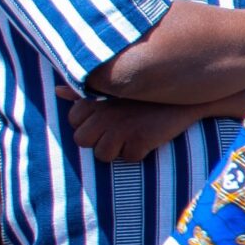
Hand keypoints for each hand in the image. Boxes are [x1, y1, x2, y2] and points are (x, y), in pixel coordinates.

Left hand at [58, 87, 209, 161]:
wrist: (187, 93)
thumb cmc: (146, 91)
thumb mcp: (113, 86)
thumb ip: (82, 91)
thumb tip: (57, 91)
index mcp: (94, 99)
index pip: (74, 122)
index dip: (90, 125)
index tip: (106, 120)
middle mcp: (103, 113)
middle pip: (82, 141)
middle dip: (98, 140)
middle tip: (117, 133)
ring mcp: (121, 127)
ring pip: (103, 154)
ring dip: (117, 150)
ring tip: (131, 138)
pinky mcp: (141, 139)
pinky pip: (130, 158)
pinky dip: (140, 153)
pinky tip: (148, 140)